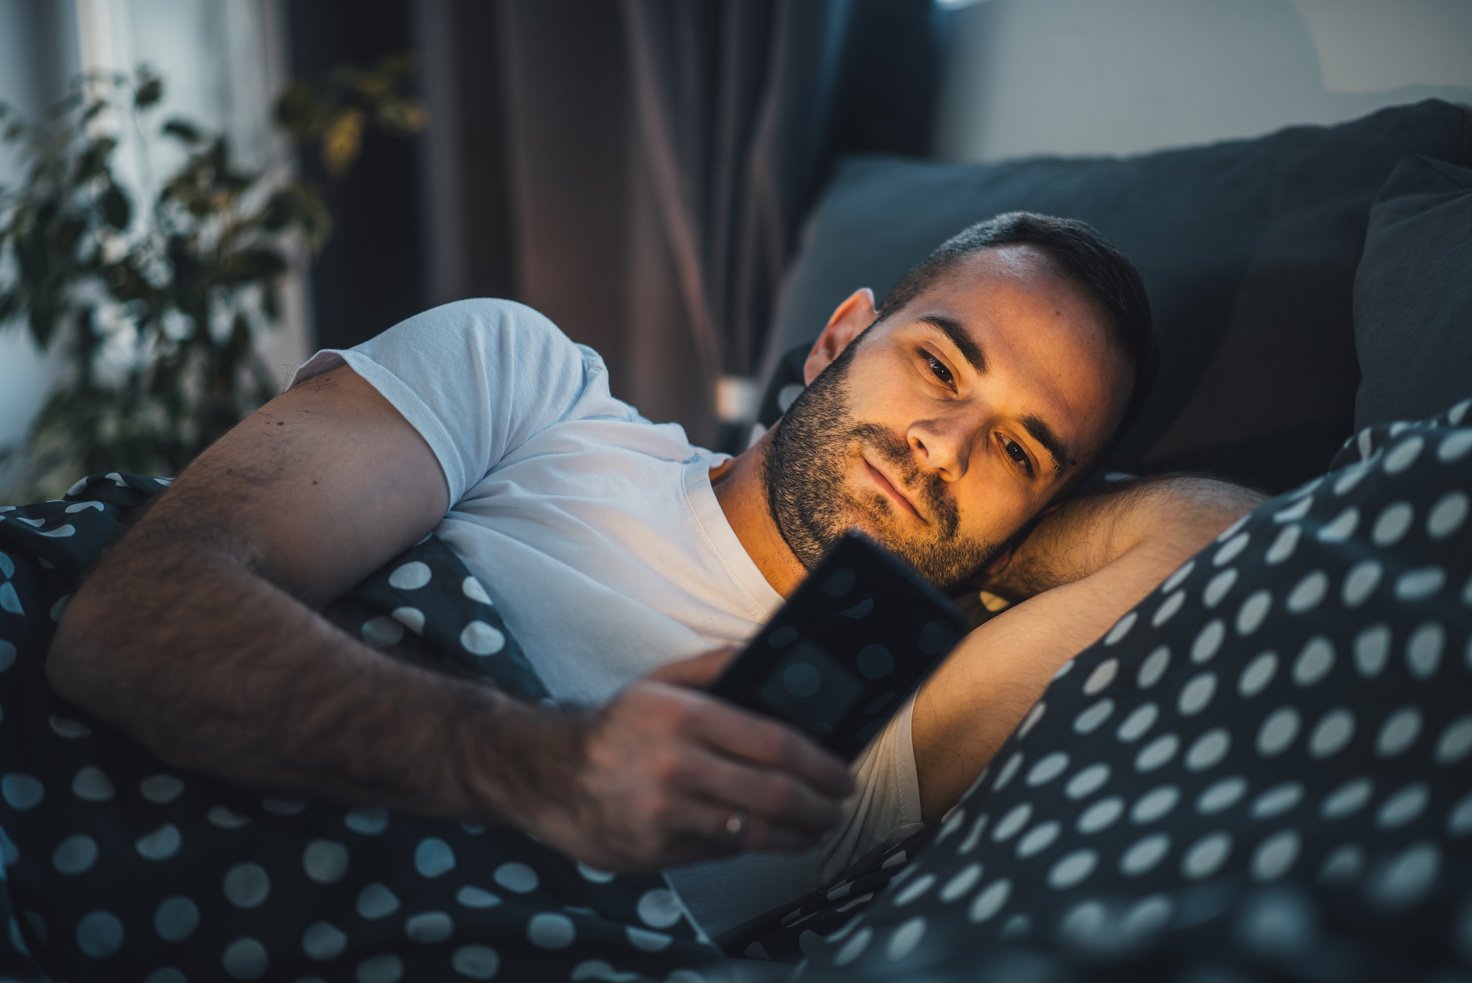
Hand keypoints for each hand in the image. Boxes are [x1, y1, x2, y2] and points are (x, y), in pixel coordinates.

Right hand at [522, 649, 855, 871]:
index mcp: (687, 717)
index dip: (822, 765)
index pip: (776, 744)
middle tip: (839, 807)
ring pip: (756, 832)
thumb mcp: (661, 682)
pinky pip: (722, 851)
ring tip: (817, 828)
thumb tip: (770, 650)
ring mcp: (667, 813)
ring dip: (799, 835)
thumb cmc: (617, 728)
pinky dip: (752, 844)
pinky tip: (766, 836)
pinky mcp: (658, 850)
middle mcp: (679, 765)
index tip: (843, 774)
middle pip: (776, 795)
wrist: (550, 776)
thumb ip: (717, 666)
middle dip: (822, 806)